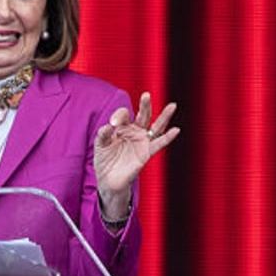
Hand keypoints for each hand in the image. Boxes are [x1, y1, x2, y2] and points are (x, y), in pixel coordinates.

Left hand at [94, 92, 179, 219]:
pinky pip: (159, 144)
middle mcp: (134, 132)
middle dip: (145, 105)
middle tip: (146, 95)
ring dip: (164, 117)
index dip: (120, 116)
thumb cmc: (104, 160)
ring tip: (172, 106)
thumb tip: (107, 126)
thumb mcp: (100, 146)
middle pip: (143, 115)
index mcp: (122, 127)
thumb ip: (103, 135)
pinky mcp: (147, 153)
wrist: (108, 181)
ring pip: (156, 126)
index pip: (124, 115)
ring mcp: (142, 142)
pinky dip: (168, 137)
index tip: (113, 124)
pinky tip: (175, 130)